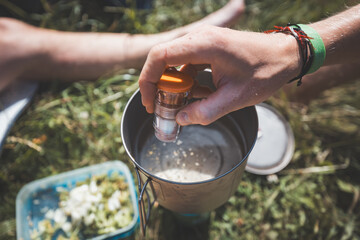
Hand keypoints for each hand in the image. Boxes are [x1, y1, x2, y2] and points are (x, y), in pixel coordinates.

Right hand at [139, 25, 300, 124]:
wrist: (287, 55)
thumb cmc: (266, 72)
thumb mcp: (235, 98)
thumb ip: (206, 111)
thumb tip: (180, 119)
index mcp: (205, 45)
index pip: (160, 56)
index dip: (148, 80)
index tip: (150, 102)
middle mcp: (200, 38)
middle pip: (162, 58)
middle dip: (158, 84)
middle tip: (161, 107)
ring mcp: (204, 40)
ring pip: (173, 61)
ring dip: (173, 84)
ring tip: (183, 103)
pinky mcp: (208, 47)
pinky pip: (187, 62)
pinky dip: (186, 80)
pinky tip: (198, 94)